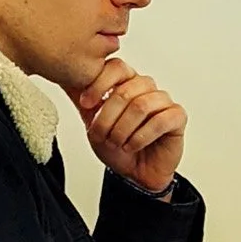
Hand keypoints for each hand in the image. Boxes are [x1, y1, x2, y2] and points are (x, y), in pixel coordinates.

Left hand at [71, 58, 186, 193]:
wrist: (133, 175)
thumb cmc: (117, 147)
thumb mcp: (92, 122)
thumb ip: (82, 99)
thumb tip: (63, 77)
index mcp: (127, 82)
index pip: (116, 67)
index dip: (99, 84)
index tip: (86, 104)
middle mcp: (146, 88)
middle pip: (126, 90)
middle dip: (108, 117)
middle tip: (103, 135)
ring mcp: (163, 101)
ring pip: (141, 105)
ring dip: (124, 129)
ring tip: (118, 143)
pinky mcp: (177, 117)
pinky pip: (160, 120)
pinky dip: (141, 137)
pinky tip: (133, 146)